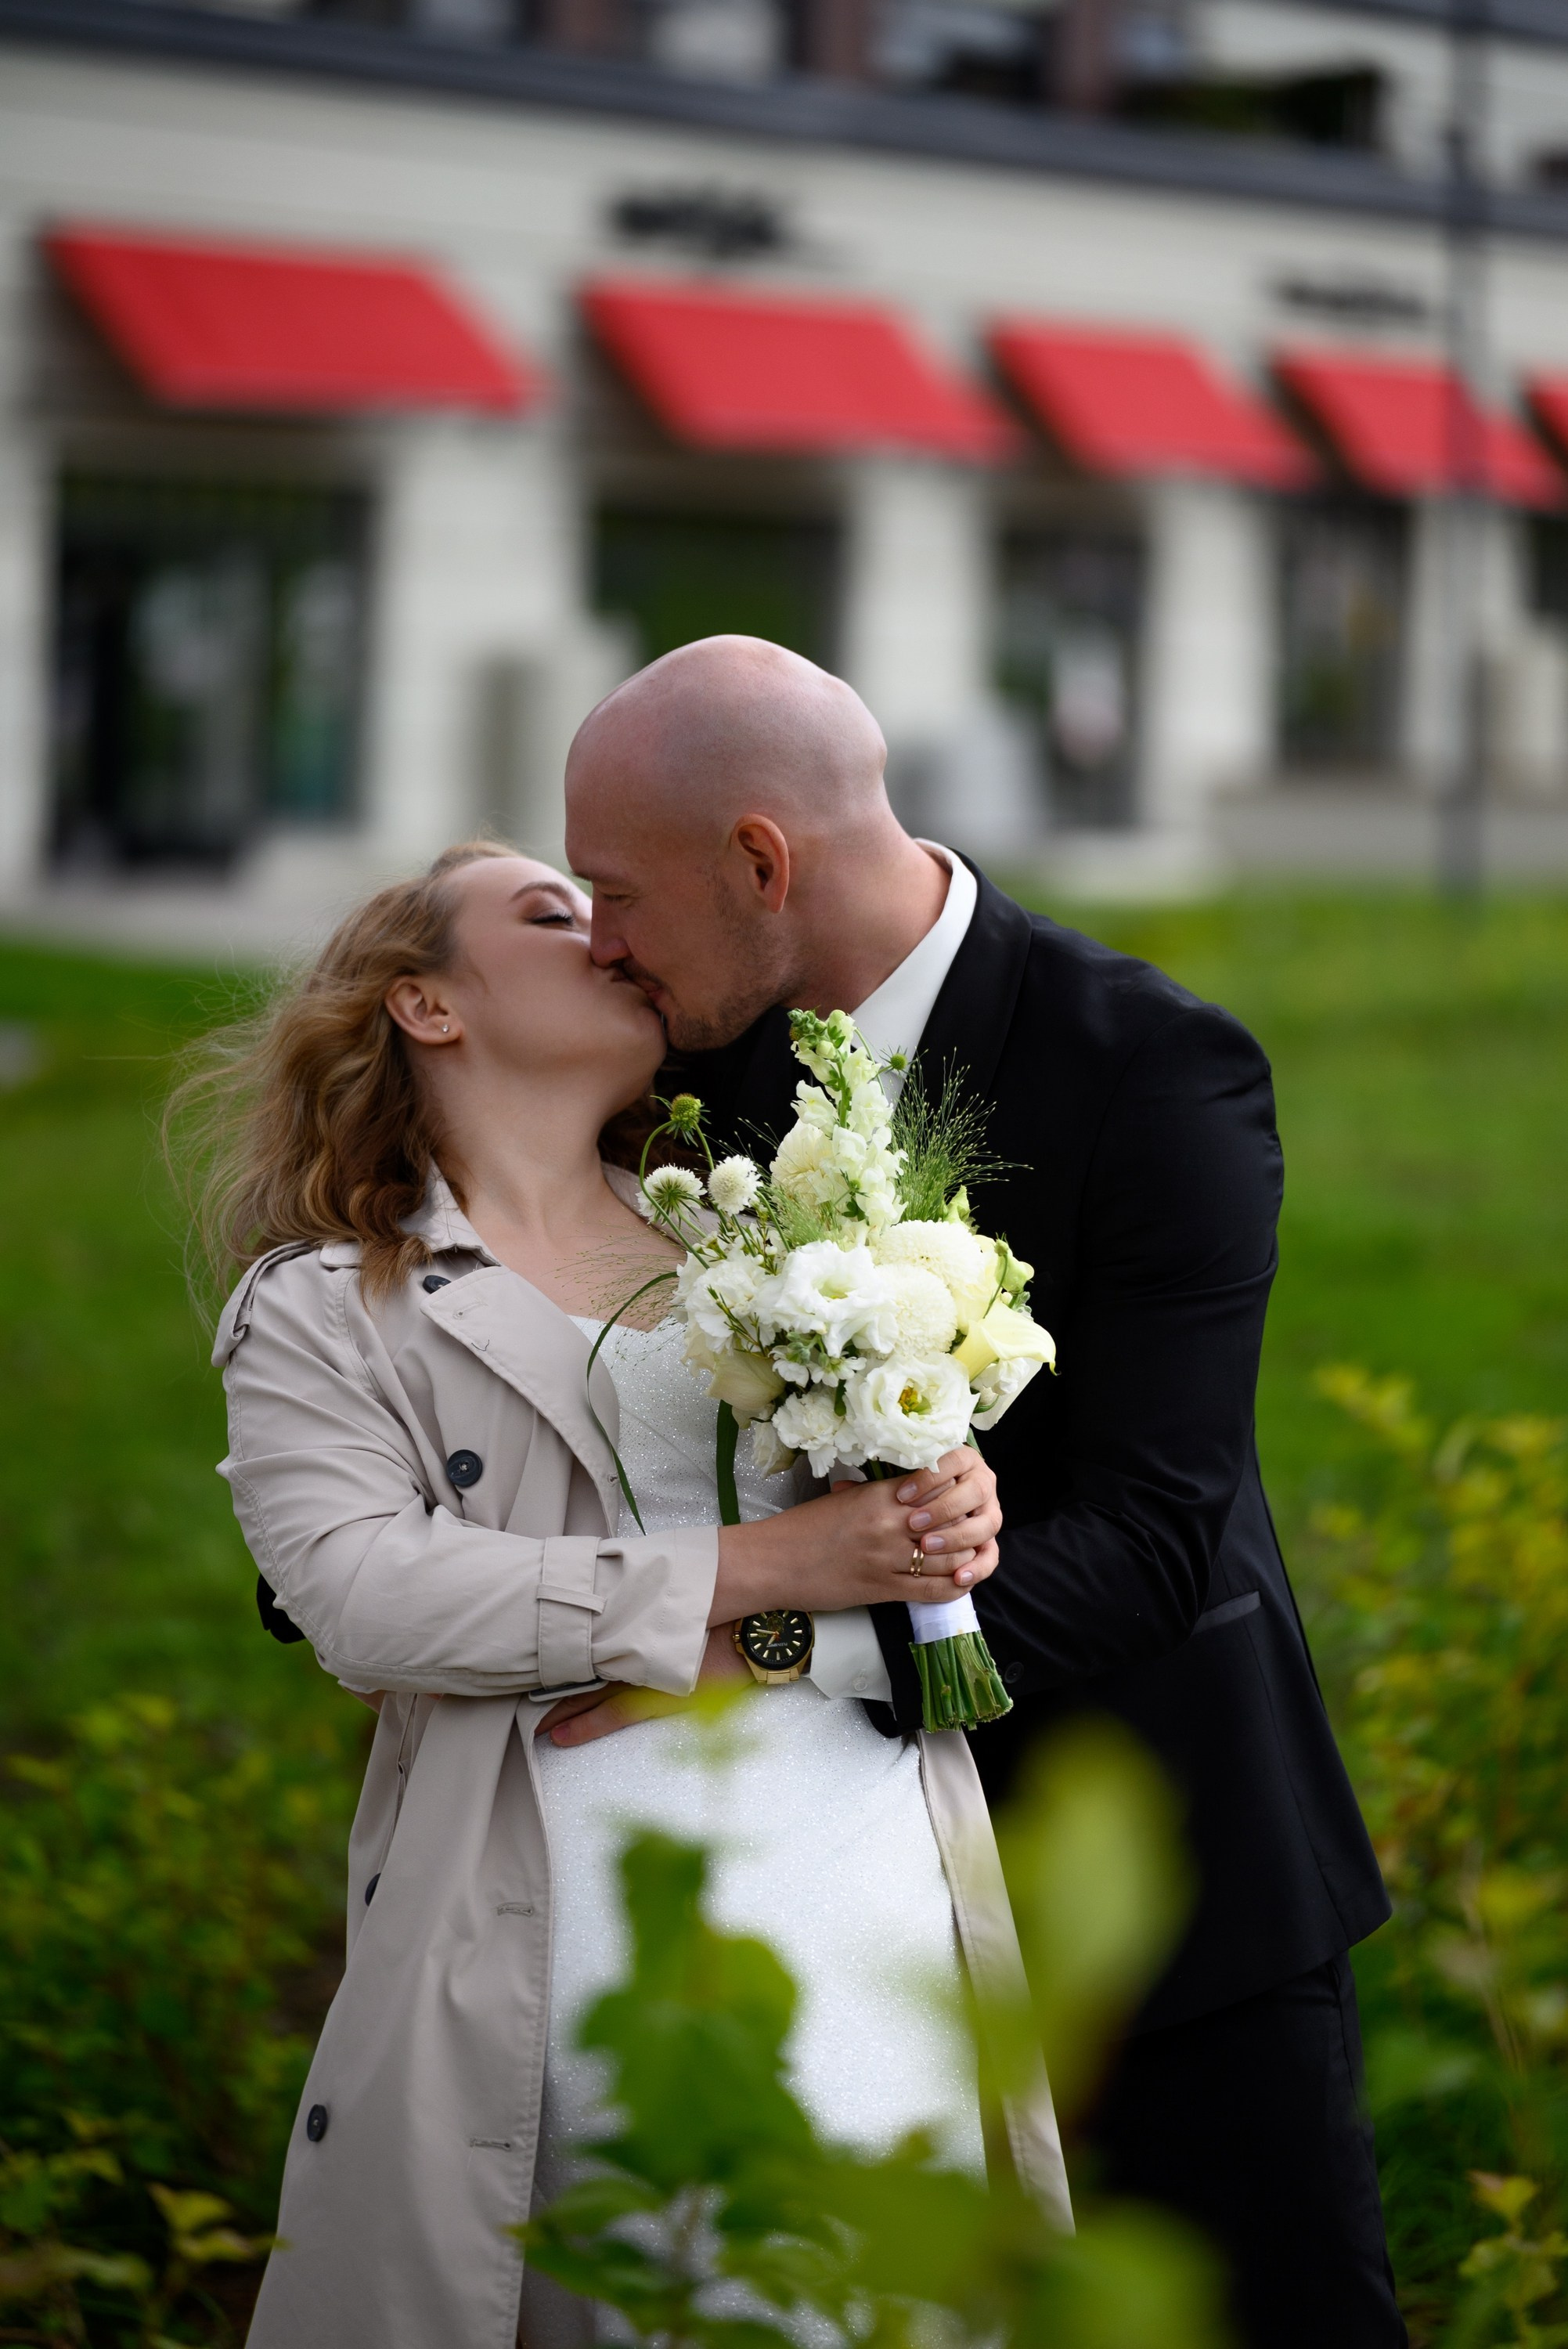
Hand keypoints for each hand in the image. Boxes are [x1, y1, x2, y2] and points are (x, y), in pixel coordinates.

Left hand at [534, 1624, 746, 1748]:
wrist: (755, 1631)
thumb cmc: (724, 1612)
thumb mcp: (680, 1606)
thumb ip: (648, 1608)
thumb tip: (621, 1602)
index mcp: (636, 1630)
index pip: (587, 1648)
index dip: (558, 1659)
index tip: (533, 1666)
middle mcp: (632, 1651)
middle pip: (582, 1670)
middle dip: (553, 1686)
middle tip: (521, 1695)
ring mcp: (642, 1677)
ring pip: (589, 1694)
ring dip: (561, 1708)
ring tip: (533, 1720)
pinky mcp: (659, 1699)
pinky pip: (613, 1715)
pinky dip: (585, 1726)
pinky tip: (561, 1737)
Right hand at [712, 1447, 1000, 1623]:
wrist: (774, 1561)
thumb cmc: (804, 1528)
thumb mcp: (844, 1500)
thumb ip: (877, 1495)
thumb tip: (905, 1490)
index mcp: (879, 1496)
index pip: (935, 1487)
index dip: (957, 1491)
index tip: (964, 1495)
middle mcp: (889, 1525)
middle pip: (948, 1521)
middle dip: (967, 1524)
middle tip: (977, 1525)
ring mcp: (887, 1558)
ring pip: (946, 1557)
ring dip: (965, 1557)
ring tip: (973, 1553)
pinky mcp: (882, 1589)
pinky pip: (930, 1590)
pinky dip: (953, 1586)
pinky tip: (961, 1581)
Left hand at [897, 1450, 1001, 1580]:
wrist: (924, 1513)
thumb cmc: (906, 1494)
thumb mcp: (905, 1479)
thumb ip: (899, 1478)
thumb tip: (872, 1486)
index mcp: (965, 1460)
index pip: (953, 1461)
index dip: (929, 1479)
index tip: (901, 1495)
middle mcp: (983, 1483)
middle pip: (975, 1492)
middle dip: (944, 1508)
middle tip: (913, 1523)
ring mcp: (989, 1512)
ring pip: (987, 1524)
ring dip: (958, 1537)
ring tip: (927, 1547)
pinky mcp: (989, 1540)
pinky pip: (990, 1555)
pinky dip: (977, 1567)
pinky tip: (958, 1577)